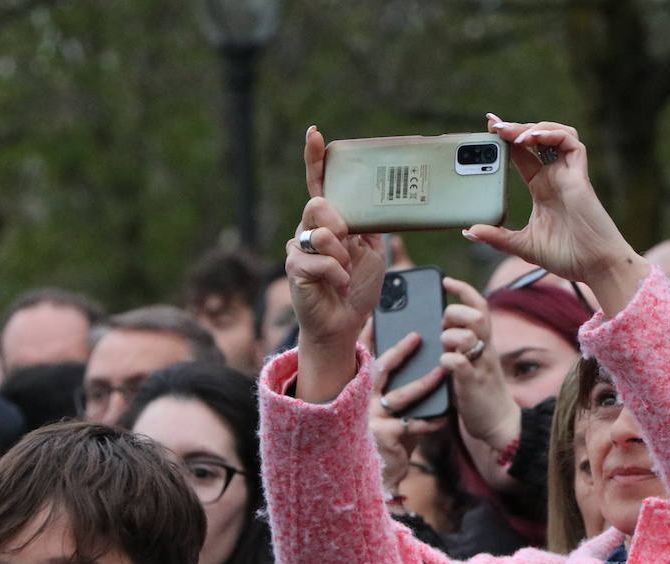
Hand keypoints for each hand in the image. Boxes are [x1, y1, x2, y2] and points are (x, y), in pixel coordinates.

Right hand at [289, 126, 386, 402]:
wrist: (344, 323)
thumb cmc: (358, 287)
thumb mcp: (374, 250)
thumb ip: (369, 225)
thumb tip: (367, 205)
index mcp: (331, 220)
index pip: (320, 183)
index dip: (316, 158)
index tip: (315, 134)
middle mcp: (311, 228)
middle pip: (319, 203)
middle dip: (340, 225)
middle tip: (350, 247)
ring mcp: (300, 247)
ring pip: (321, 232)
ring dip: (342, 256)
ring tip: (345, 274)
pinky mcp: (295, 268)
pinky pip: (320, 261)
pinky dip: (338, 275)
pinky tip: (340, 285)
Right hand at [368, 331, 446, 493]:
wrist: (380, 473)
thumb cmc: (388, 434)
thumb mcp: (387, 407)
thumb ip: (394, 384)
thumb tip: (414, 351)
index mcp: (360, 390)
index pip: (365, 358)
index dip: (370, 336)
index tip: (379, 315)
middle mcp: (362, 401)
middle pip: (381, 370)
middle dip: (400, 352)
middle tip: (418, 336)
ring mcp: (372, 418)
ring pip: (401, 395)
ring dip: (424, 382)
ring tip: (443, 370)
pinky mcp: (386, 435)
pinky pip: (414, 424)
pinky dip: (431, 420)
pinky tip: (445, 416)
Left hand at [437, 278, 521, 450]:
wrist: (498, 422)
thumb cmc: (479, 388)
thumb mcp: (472, 358)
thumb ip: (461, 340)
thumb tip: (440, 322)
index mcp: (485, 341)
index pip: (479, 306)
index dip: (464, 290)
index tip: (446, 281)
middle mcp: (485, 350)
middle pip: (475, 316)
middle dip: (455, 314)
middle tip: (444, 327)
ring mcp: (480, 367)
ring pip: (468, 337)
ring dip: (449, 336)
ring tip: (444, 348)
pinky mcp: (471, 385)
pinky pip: (459, 364)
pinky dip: (447, 359)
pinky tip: (443, 363)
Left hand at [464, 116, 646, 314]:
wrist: (593, 267)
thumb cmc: (565, 256)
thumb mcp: (521, 245)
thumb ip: (496, 237)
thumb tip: (468, 231)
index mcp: (540, 188)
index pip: (521, 154)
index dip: (506, 140)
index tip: (488, 128)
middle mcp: (554, 177)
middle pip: (535, 139)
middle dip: (515, 128)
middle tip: (494, 124)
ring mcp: (568, 175)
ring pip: (555, 134)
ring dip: (534, 127)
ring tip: (513, 133)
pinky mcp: (580, 177)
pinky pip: (571, 143)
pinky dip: (553, 134)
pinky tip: (533, 138)